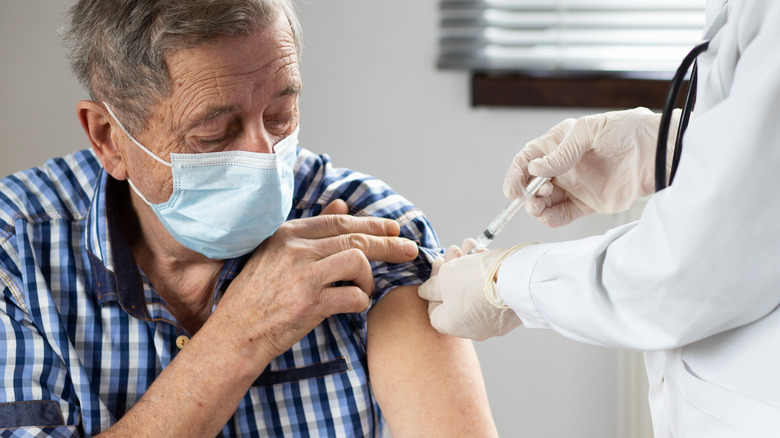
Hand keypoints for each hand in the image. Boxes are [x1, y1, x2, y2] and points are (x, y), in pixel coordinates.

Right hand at [217, 200, 418, 365]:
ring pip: (358, 262)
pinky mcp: (310, 304)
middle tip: (409, 250)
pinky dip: (361, 301)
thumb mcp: (276, 254)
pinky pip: (354, 295)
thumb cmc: (255, 296)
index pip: (340, 221)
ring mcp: (303, 276)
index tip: (393, 228)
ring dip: (369, 278)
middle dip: (389, 244)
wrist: (236, 334)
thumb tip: (342, 205)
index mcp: (288, 234)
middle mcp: (296, 250)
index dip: (372, 224)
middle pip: (356, 239)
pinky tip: (354, 305)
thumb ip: (311, 230)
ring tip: (364, 288)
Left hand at [419, 244, 528, 340]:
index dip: (433, 284)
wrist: (517, 280)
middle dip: (452, 269)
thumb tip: (426, 291)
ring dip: (469, 267)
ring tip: (471, 245)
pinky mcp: (509, 313)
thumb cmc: (475, 280)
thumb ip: (432, 286)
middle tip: (455, 250)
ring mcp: (492, 323)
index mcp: (450, 325)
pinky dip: (487, 275)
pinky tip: (485, 254)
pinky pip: (492, 293)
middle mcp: (471, 329)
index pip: (433, 307)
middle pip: (454, 296)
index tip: (439, 263)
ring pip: (474, 291)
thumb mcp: (445, 277)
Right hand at [504, 107, 680, 226]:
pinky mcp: (588, 203)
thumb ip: (561, 152)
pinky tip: (549, 217)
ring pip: (544, 201)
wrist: (658, 152)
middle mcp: (564, 166)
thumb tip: (536, 168)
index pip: (528, 159)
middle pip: (532, 183)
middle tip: (534, 196)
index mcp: (560, 143)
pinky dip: (552, 219)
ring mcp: (575, 185)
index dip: (516, 174)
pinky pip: (563, 215)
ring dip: (536, 207)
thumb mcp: (589, 131)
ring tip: (540, 207)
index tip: (513, 189)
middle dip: (526, 193)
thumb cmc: (628, 131)